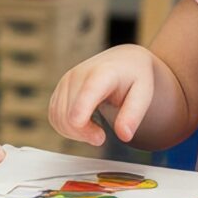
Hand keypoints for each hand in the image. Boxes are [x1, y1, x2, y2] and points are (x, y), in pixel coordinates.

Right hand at [48, 45, 164, 146]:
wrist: (122, 61)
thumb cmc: (134, 77)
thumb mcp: (144, 94)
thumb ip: (133, 114)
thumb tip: (124, 135)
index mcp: (103, 73)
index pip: (88, 92)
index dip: (82, 113)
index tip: (96, 136)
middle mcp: (79, 74)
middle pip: (70, 115)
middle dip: (86, 134)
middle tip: (102, 137)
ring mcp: (66, 81)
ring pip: (59, 118)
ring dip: (75, 133)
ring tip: (95, 130)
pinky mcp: (59, 89)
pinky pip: (54, 117)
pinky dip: (66, 128)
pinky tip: (84, 125)